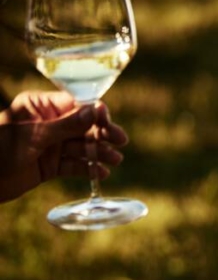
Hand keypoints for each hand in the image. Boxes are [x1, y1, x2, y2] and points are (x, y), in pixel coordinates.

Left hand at [0, 91, 127, 202]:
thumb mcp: (34, 135)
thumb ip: (67, 125)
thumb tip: (96, 111)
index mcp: (39, 107)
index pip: (75, 105)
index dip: (95, 114)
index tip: (109, 123)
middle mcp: (47, 124)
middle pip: (82, 126)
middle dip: (102, 134)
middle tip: (121, 141)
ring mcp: (49, 145)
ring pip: (81, 147)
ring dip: (99, 153)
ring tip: (115, 160)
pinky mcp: (49, 166)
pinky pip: (74, 165)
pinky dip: (88, 169)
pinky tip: (102, 174)